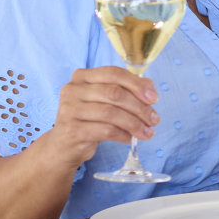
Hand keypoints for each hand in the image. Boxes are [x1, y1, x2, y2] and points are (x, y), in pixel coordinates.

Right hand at [44, 66, 159, 164]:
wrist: (64, 145)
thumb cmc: (89, 118)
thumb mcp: (105, 101)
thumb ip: (126, 89)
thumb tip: (150, 86)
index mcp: (82, 76)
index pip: (114, 73)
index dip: (137, 84)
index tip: (154, 98)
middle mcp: (72, 90)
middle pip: (115, 94)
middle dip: (140, 108)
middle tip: (154, 120)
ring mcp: (69, 110)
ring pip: (111, 113)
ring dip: (135, 124)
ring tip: (147, 132)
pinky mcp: (72, 130)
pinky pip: (106, 131)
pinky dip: (123, 135)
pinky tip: (130, 138)